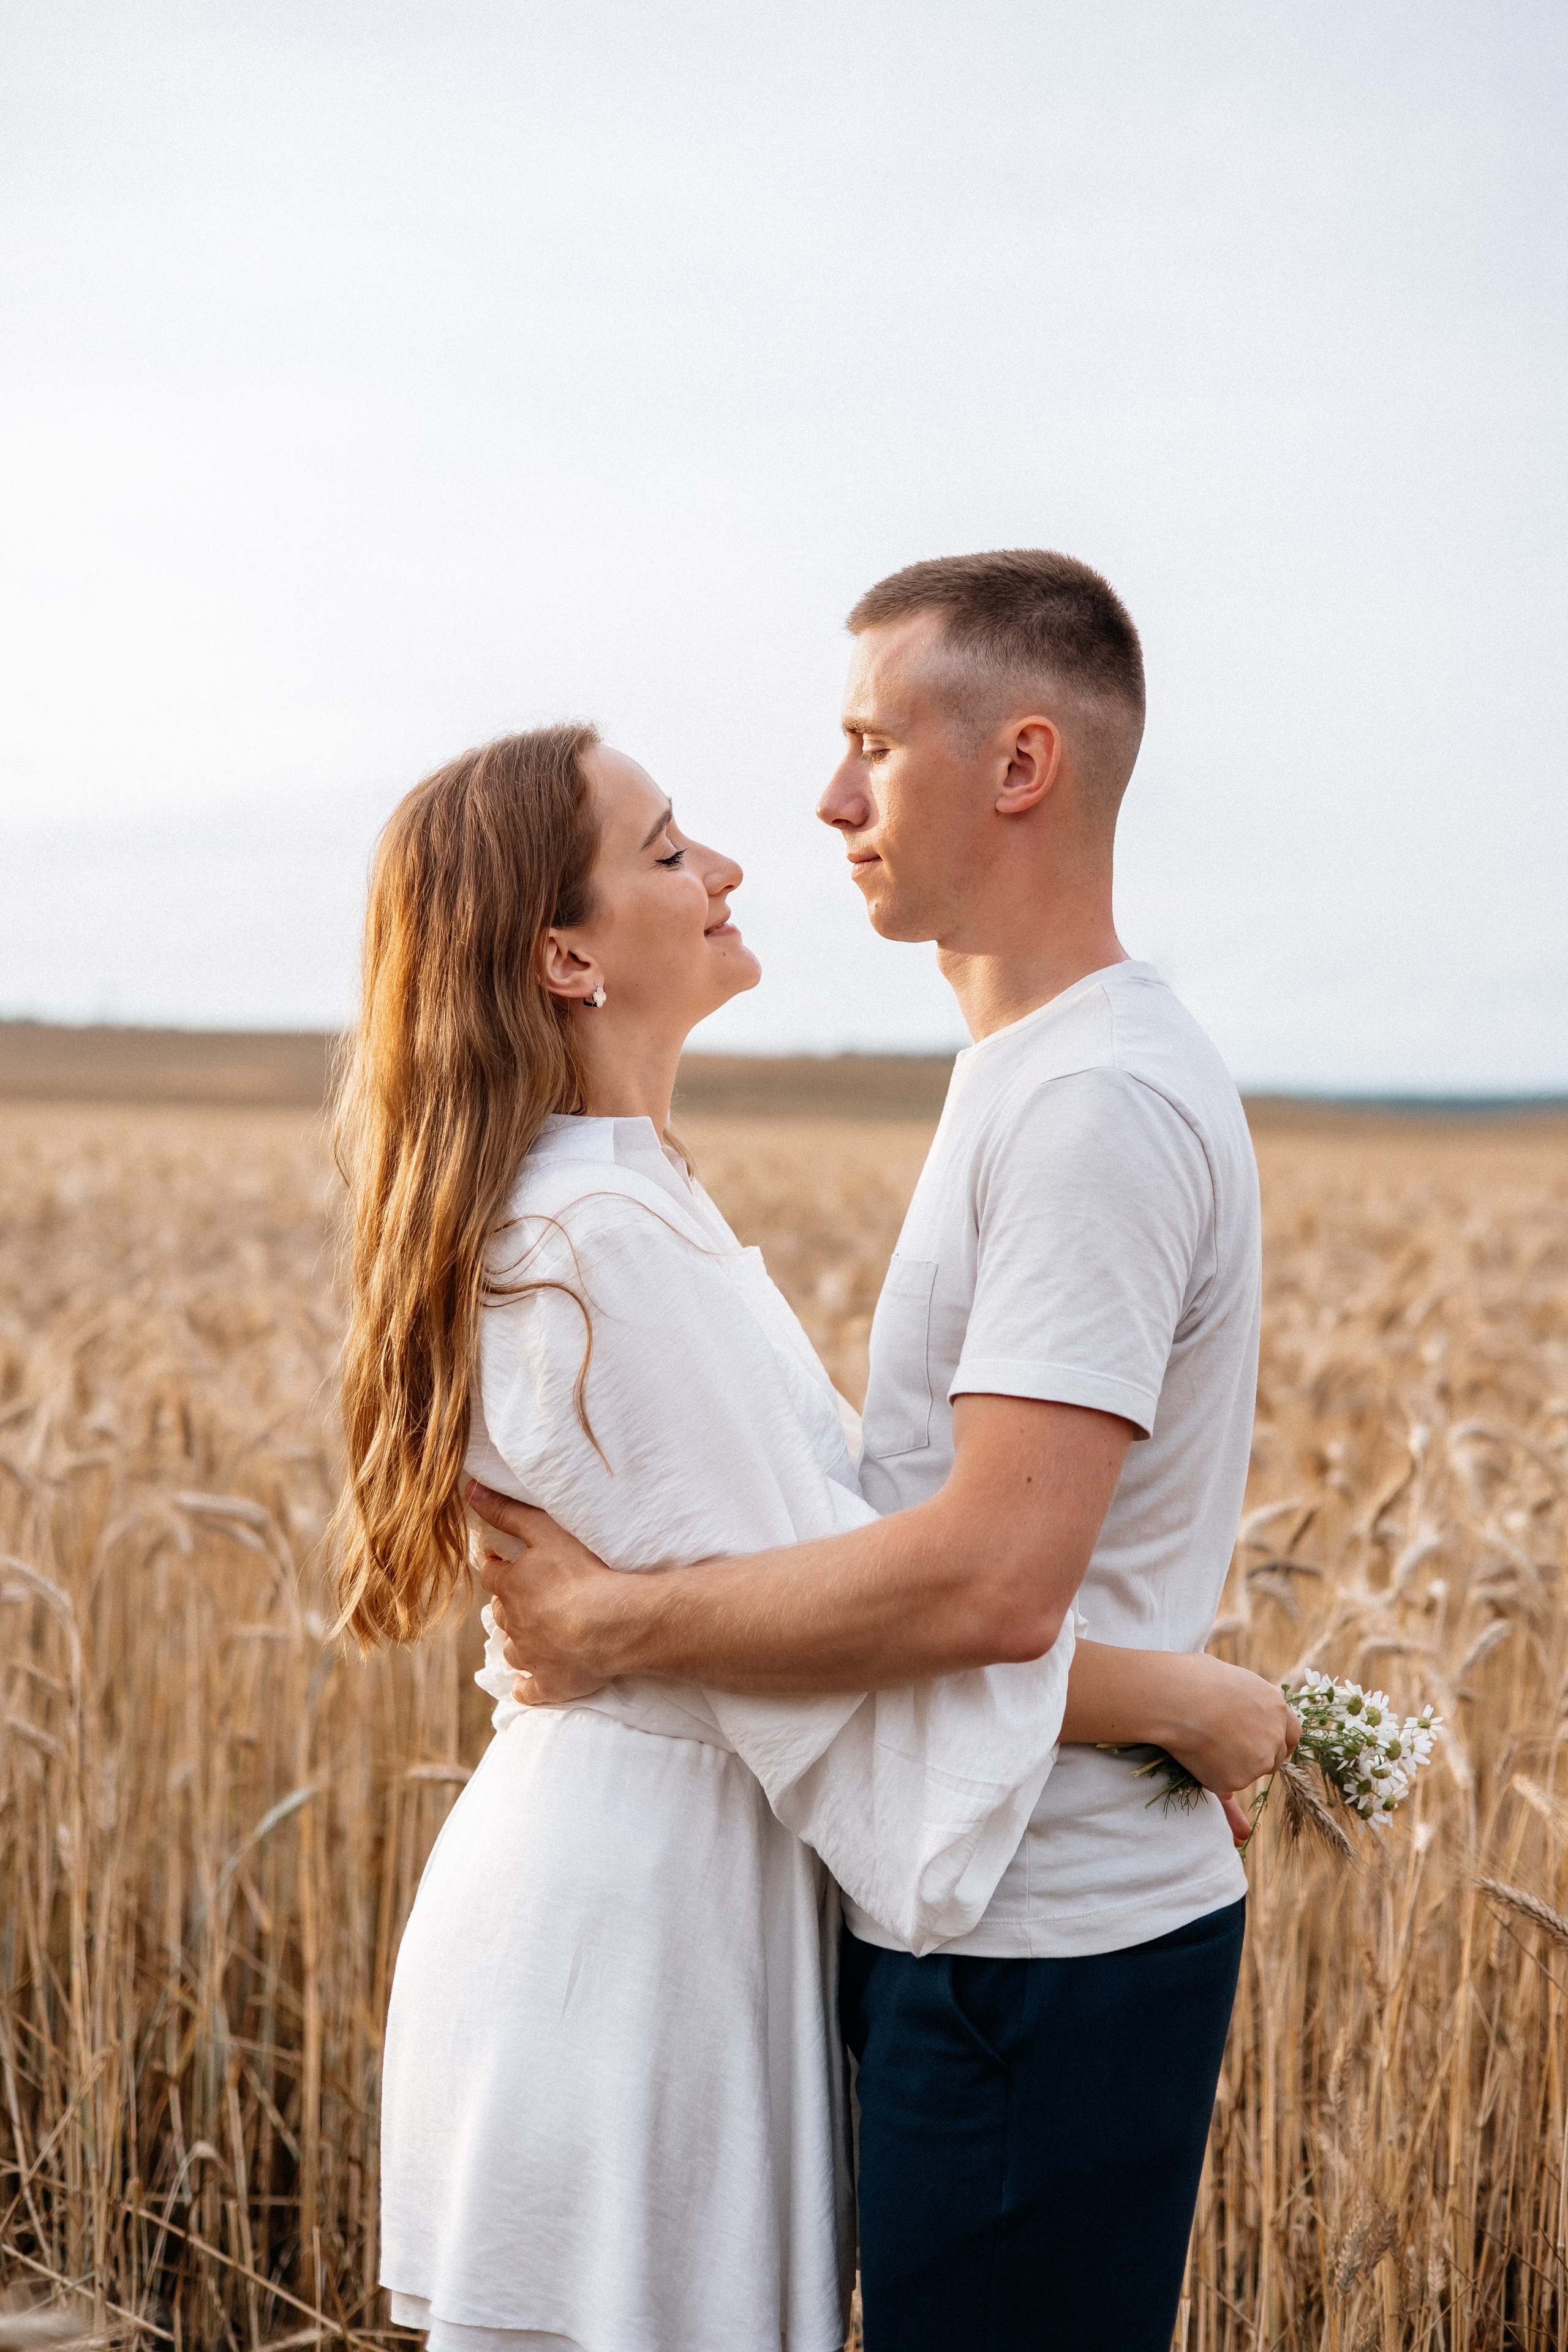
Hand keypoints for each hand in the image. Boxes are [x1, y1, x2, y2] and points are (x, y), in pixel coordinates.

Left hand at [467, 1483, 620, 1705]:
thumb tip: (468, 1489)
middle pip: (500, 1613)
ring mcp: (530, 1657)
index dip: (498, 1567)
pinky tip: (531, 1683)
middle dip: (509, 1604)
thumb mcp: (544, 1530)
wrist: (612, 1625)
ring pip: (513, 1650)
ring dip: (518, 1642)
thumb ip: (507, 1511)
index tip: (503, 1562)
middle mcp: (513, 1624)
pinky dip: (528, 1686)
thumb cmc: (581, 1572)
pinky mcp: (549, 1684)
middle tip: (529, 1597)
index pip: (492, 1574)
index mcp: (510, 1587)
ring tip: (535, 1635)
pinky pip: (529, 1690)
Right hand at [1154, 1652, 1300, 1801]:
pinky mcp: (1236, 1781)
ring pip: (1248, 1772)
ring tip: (1202, 1743)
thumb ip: (1247, 1703)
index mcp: (1276, 1708)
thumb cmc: (1195, 1679)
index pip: (1292, 1735)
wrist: (1176, 1698)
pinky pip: (1223, 1782)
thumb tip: (1238, 1713)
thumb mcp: (1233, 1681)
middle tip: (1228, 1750)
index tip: (1265, 1746)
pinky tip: (1193, 1753)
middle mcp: (1274, 1737)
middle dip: (1256, 1758)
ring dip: (1231, 1766)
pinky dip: (1210, 1774)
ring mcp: (1258, 1762)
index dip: (1279, 1742)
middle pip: (1275, 1758)